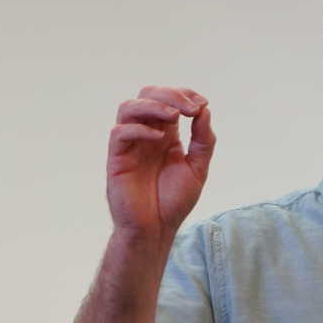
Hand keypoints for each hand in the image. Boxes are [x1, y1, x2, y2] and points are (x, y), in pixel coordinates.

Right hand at [107, 86, 215, 240]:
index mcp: (166, 134)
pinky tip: (159, 138)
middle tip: (190, 108)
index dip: (184, 95)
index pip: (169, 100)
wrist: (156, 228)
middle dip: (171, 95)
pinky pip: (120, 132)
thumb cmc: (174, 200)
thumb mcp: (198, 168)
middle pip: (148, 95)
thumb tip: (205, 111)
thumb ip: (203, 140)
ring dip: (153, 105)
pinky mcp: (117, 158)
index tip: (202, 104)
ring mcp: (130, 144)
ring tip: (174, 115)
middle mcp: (146, 134)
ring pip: (129, 107)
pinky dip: (140, 129)